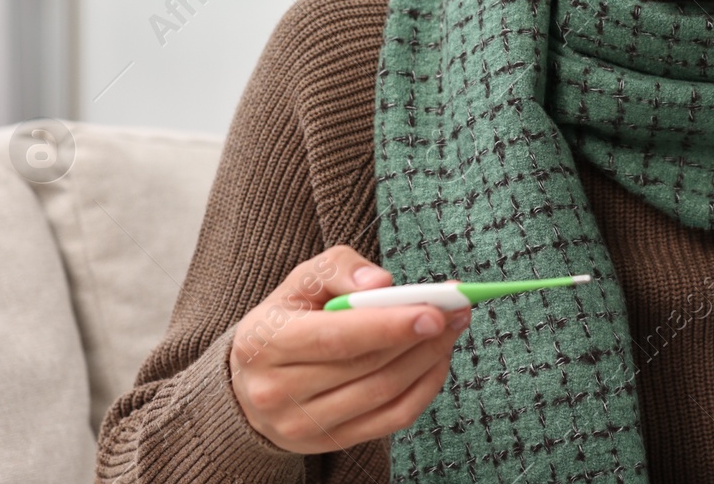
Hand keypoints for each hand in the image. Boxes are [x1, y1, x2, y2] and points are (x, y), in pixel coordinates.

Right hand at [229, 245, 470, 453]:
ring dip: (429, 360)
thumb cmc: (287, 319)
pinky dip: (424, 388)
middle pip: (367, 368)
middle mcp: (277, 392)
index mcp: (264, 344)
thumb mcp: (301, 281)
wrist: (254, 379)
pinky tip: (437, 360)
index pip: (336, 338)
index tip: (435, 311)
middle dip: (421, 338)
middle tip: (459, 310)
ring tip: (453, 329)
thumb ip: (339, 269)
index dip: (389, 326)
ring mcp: (302, 425)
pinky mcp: (329, 443)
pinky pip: (391, 420)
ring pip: (384, 394)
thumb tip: (381, 283)